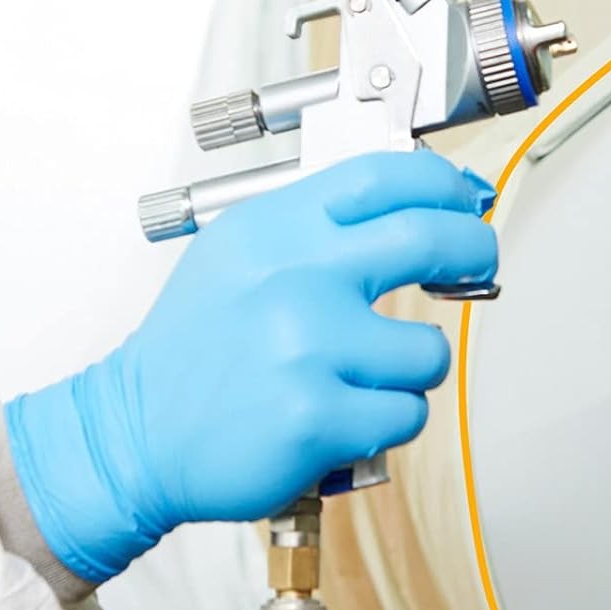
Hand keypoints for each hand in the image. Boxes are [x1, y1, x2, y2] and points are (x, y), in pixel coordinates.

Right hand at [5, 150, 497, 582]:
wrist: (134, 433)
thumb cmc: (193, 349)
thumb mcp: (237, 255)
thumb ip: (312, 226)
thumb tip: (407, 205)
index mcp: (275, 229)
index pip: (381, 176)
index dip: (441, 182)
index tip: (462, 197)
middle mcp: (295, 277)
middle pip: (428, 237)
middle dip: (472, 249)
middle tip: (477, 260)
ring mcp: (309, 346)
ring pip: (428, 351)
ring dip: (409, 371)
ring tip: (360, 377)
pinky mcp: (318, 415)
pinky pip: (405, 413)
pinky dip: (384, 422)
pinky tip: (342, 416)